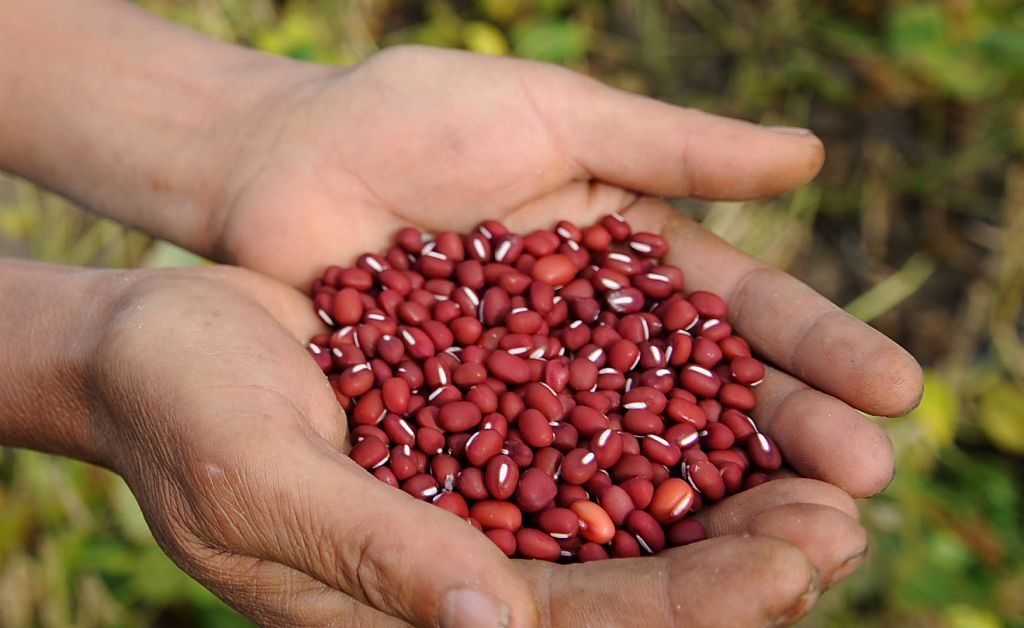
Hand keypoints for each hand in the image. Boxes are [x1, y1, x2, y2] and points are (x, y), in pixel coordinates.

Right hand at [85, 266, 870, 626]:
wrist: (161, 340)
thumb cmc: (184, 414)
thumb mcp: (259, 481)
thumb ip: (370, 550)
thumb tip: (498, 624)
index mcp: (419, 601)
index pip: (576, 625)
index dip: (686, 605)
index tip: (788, 568)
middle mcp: (471, 553)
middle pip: (629, 573)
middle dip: (741, 557)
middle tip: (844, 519)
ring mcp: (485, 480)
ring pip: (632, 500)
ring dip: (731, 483)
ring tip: (829, 454)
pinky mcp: (489, 407)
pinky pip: (595, 418)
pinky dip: (669, 409)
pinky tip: (738, 379)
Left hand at [214, 44, 920, 485]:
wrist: (281, 161)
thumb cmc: (415, 120)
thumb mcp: (553, 115)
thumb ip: (672, 146)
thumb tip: (810, 156)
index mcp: (633, 263)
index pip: (744, 313)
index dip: (817, 351)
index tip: (894, 391)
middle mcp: (599, 341)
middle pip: (708, 402)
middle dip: (790, 443)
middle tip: (864, 492)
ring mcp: (537, 397)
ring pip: (639, 459)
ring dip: (717, 502)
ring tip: (798, 547)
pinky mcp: (467, 439)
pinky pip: (541, 485)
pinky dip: (597, 522)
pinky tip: (657, 562)